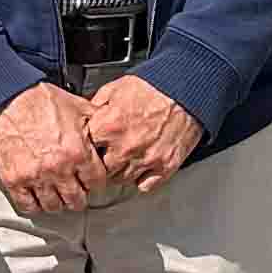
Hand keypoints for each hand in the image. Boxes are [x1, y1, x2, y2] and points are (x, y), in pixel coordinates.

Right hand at [0, 83, 108, 214]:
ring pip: (54, 207)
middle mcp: (59, 168)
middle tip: (74, 189)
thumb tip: (109, 132)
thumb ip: (96, 124)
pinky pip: (28, 206)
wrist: (5, 96)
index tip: (90, 179)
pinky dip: (34, 204)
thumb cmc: (39, 99)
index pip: (97, 183)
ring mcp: (35, 176)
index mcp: (78, 152)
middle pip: (77, 200)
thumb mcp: (77, 106)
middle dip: (78, 195)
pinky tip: (37, 196)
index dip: (95, 181)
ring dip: (57, 201)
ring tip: (56, 193)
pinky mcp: (14, 180)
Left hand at [82, 74, 202, 191]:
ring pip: (121, 180)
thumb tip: (84, 118)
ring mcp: (146, 159)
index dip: (87, 147)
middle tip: (106, 153)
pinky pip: (144, 186)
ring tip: (124, 157)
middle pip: (102, 169)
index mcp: (109, 126)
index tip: (90, 146)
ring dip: (120, 171)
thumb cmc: (153, 86)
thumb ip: (95, 107)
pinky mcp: (165, 166)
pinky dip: (140, 179)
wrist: (186, 89)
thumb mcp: (115, 88)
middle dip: (102, 162)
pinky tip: (140, 166)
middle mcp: (126, 146)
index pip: (85, 149)